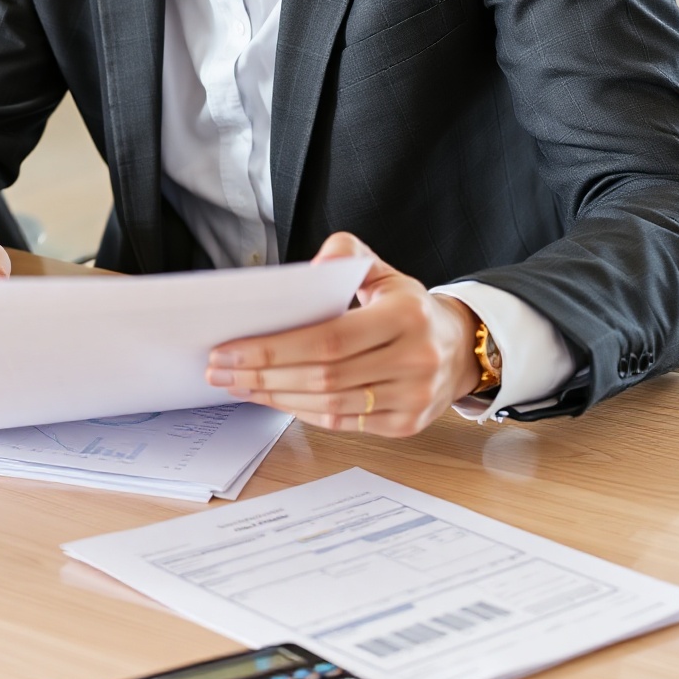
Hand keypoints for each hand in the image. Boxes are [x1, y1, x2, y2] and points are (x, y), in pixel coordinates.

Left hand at [203, 232, 481, 436]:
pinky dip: (301, 411)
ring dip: (275, 396)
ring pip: (329, 404)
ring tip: (237, 384)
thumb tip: (313, 269)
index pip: (329, 338)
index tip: (229, 348)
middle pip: (323, 375)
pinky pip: (343, 422)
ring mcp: (414, 397)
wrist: (459, 348)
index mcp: (406, 316)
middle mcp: (415, 360)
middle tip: (219, 370)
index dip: (274, 347)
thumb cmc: (408, 307)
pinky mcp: (407, 424)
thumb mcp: (382, 271)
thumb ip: (347, 254)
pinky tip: (272, 397)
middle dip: (262, 373)